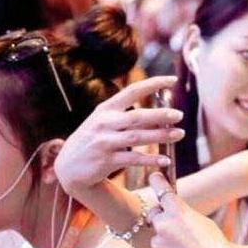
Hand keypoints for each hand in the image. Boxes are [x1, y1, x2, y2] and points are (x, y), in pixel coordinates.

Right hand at [55, 76, 182, 193]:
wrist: (67, 167)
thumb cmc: (91, 141)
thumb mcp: (102, 123)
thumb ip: (125, 117)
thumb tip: (158, 114)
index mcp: (105, 109)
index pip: (132, 91)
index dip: (153, 84)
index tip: (172, 79)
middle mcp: (104, 123)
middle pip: (137, 116)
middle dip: (160, 115)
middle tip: (179, 115)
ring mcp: (104, 142)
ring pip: (137, 138)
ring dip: (160, 136)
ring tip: (179, 134)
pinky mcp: (106, 161)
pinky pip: (133, 159)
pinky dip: (151, 160)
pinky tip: (165, 160)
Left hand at [147, 172, 236, 247]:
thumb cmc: (216, 246)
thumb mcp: (203, 222)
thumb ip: (184, 216)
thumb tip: (174, 216)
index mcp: (177, 211)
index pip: (162, 190)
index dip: (157, 181)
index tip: (154, 177)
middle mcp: (164, 224)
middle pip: (154, 214)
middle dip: (160, 217)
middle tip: (175, 226)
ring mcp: (158, 242)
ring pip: (157, 236)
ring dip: (166, 240)